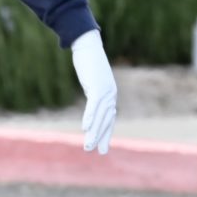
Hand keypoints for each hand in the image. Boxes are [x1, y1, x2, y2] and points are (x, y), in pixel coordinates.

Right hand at [71, 29, 116, 154]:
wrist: (87, 44)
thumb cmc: (88, 61)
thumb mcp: (92, 78)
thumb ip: (94, 89)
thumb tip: (93, 96)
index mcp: (110, 94)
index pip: (109, 118)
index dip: (106, 134)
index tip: (102, 148)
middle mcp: (111, 94)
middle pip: (106, 120)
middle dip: (101, 137)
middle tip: (95, 151)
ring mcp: (105, 90)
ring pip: (101, 116)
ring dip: (94, 132)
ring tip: (88, 145)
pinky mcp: (97, 86)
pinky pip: (94, 105)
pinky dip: (90, 116)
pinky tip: (85, 127)